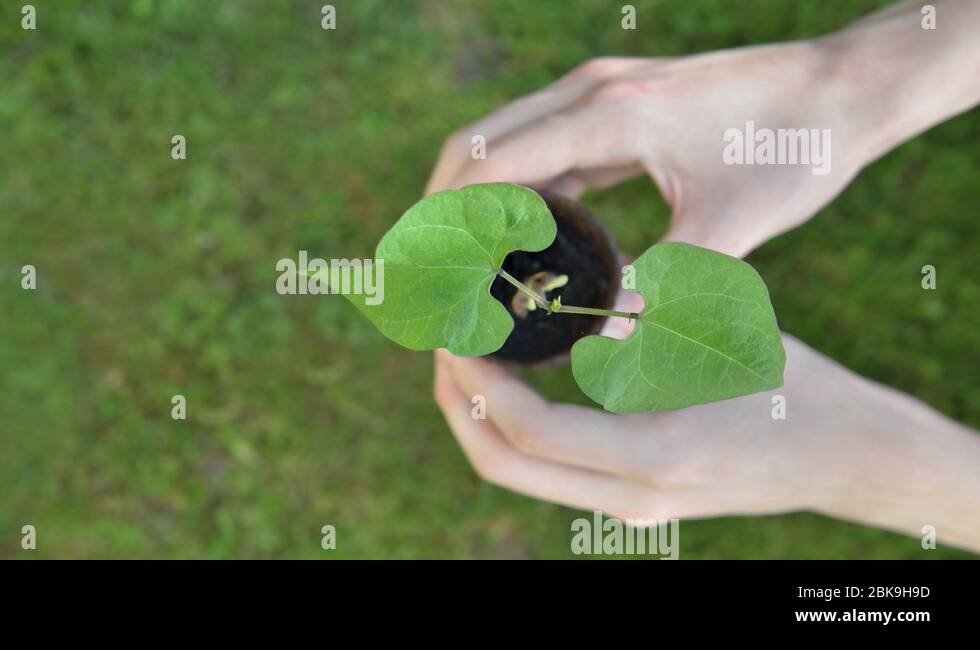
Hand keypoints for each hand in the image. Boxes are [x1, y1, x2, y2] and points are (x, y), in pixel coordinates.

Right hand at [425, 43, 866, 257]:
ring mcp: (600, 92)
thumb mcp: (732, 226)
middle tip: (420, 276)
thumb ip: (667, 285)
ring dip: (470, 196)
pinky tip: (520, 238)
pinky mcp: (615, 104)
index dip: (443, 219)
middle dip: (437, 210)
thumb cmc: (796, 150)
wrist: (845, 86)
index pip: (490, 162)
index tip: (420, 272)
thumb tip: (607, 346)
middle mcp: (593, 92)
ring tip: (455, 265)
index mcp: (612, 115)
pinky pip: (541, 143)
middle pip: (474, 144)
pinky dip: (514, 187)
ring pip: (501, 139)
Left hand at [433, 337, 979, 551]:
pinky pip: (546, 470)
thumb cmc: (793, 385)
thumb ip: (641, 318)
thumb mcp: (720, 335)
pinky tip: (511, 375)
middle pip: (503, 465)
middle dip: (456, 402)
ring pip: (518, 473)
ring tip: (464, 354)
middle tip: (442, 342)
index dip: (477, 381)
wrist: (844, 456)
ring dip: (476, 416)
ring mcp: (628, 506)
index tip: (457, 330)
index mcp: (655, 452)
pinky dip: (512, 427)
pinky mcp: (629, 501)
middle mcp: (632, 495)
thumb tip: (558, 284)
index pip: (529, 430)